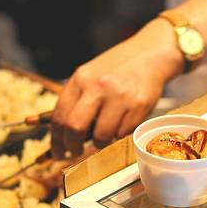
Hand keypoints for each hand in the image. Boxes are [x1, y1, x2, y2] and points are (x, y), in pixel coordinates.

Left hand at [51, 18, 182, 157]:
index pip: (60, 116)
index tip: (59, 151)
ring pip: (101, 136)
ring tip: (103, 136)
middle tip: (75, 152)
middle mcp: (98, 87)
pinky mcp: (138, 106)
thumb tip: (63, 132)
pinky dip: (119, 135)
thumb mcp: (91, 75)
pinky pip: (122, 133)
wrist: (150, 55)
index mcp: (81, 78)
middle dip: (73, 146)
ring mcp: (120, 97)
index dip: (57, 140)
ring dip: (100, 143)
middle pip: (76, 128)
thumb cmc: (118, 68)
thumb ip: (77, 99)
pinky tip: (121, 124)